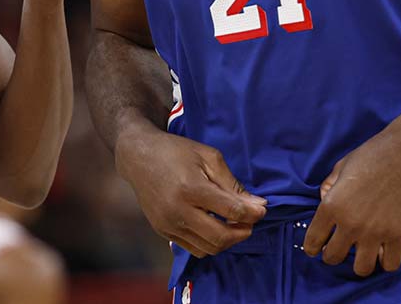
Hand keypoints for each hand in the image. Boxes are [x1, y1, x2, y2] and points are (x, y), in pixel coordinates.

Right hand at [114, 123, 267, 257]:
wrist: (138, 156)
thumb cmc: (176, 151)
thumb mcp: (209, 157)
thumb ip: (233, 184)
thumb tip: (258, 206)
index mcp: (191, 188)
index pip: (232, 211)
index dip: (253, 213)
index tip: (261, 209)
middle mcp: (178, 211)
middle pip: (221, 237)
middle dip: (243, 232)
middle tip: (250, 221)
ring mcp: (168, 224)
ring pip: (208, 248)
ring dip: (228, 240)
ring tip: (234, 224)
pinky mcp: (162, 231)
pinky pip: (194, 248)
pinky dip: (210, 242)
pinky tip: (214, 226)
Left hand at [302, 132, 400, 275]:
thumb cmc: (372, 155)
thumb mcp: (340, 167)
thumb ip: (328, 187)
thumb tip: (324, 201)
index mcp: (332, 205)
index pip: (313, 241)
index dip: (312, 247)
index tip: (316, 248)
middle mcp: (350, 223)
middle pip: (333, 258)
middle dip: (333, 255)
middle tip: (339, 248)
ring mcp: (375, 232)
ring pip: (361, 269)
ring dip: (359, 263)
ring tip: (362, 253)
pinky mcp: (399, 235)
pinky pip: (390, 265)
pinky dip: (385, 261)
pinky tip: (383, 251)